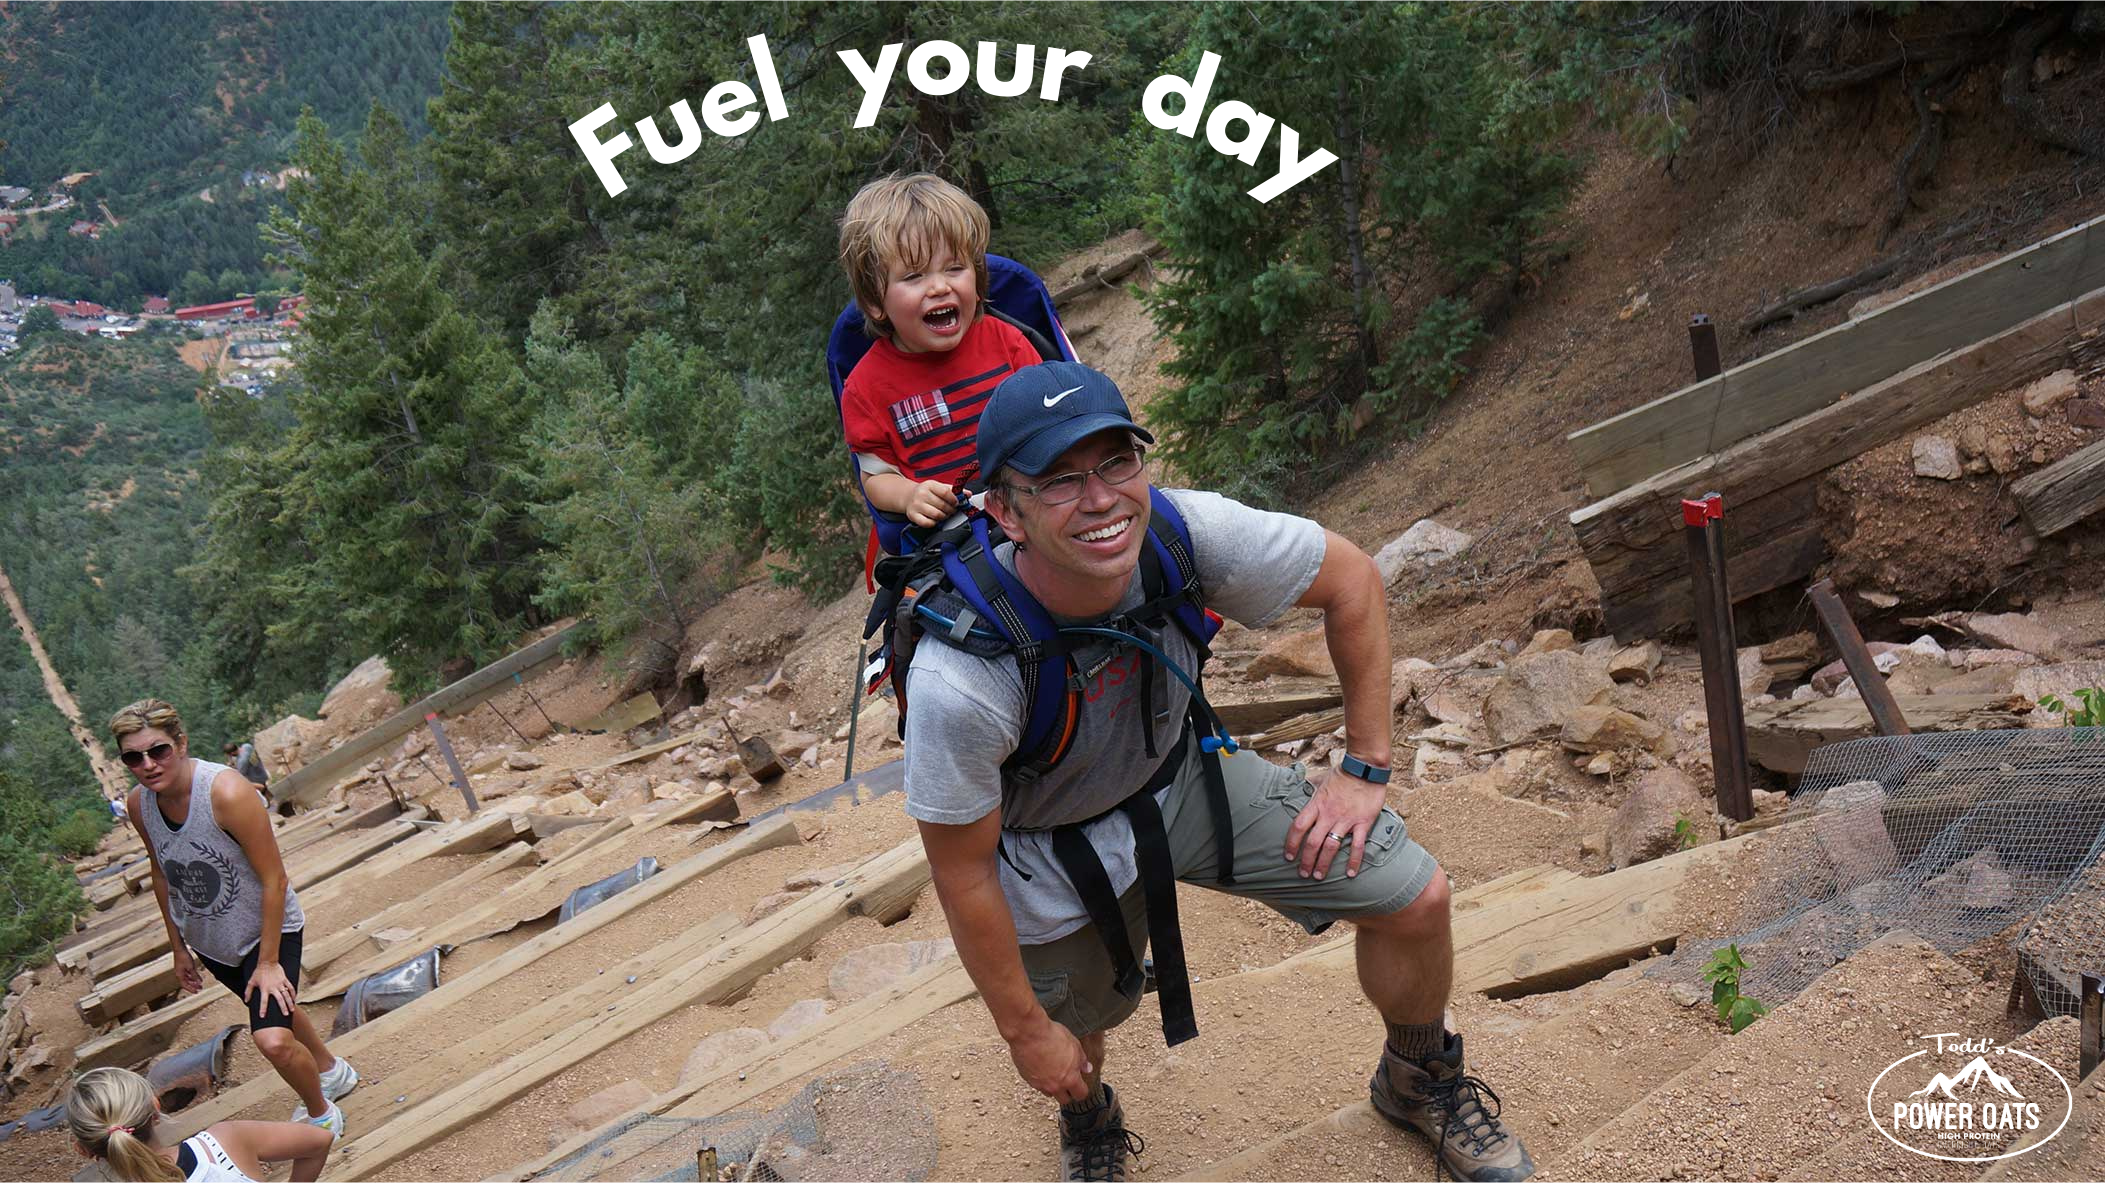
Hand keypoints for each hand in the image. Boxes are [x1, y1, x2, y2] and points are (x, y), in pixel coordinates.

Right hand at [172, 947, 202, 993]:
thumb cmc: (183, 957)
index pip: (184, 985)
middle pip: (186, 982)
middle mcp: (179, 973)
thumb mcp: (191, 967)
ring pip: (187, 978)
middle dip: (193, 986)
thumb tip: (199, 982)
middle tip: (200, 988)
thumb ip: (195, 975)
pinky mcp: (182, 966)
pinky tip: (196, 976)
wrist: (180, 949)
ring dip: (193, 981)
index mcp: (179, 975)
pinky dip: (192, 976)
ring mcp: (180, 970)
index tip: (196, 992)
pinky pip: (187, 974)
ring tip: (199, 983)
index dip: (190, 989)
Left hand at [245, 959, 296, 1017]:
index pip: (264, 1001)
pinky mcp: (285, 980)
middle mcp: (274, 987)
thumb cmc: (259, 972)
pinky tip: (294, 999)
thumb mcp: (251, 982)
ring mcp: (280, 983)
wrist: (268, 962)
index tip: (263, 1016)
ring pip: (287, 994)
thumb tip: (246, 1001)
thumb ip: (248, 992)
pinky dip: (293, 993)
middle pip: (280, 999)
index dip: (263, 1009)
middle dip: (283, 1007)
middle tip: (285, 1014)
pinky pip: (290, 987)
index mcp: (265, 988)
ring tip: (292, 1009)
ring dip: (290, 1002)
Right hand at [903, 480, 959, 527]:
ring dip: (944, 516)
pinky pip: (928, 523)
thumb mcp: (939, 487)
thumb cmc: (927, 492)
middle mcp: (921, 494)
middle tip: (952, 510)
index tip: (957, 503)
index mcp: (929, 485)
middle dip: (951, 510)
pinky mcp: (913, 515)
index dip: (954, 499)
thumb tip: (968, 494)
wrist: (909, 496)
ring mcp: (916, 505)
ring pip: (937, 515)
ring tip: (944, 514)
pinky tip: (935, 519)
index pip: (945, 492)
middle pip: (942, 505)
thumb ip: (954, 490)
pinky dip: (934, 523)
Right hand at [1006, 1012, 1093, 1103]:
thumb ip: (1082, 1060)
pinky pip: (1037, 1085)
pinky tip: (1041, 1067)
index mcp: (1070, 1078)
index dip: (1082, 1090)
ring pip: (1049, 1093)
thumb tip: (1087, 1068)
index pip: (1080, 1094)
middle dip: (1067, 1092)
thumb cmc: (1052, 1036)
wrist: (1029, 1032)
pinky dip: (1040, 1080)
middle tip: (1068, 1082)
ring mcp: (1040, 1084)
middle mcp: (1055, 1086)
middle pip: (1064, 1099)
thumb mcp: (1074, 1044)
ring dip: (1053, 1087)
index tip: (1081, 1085)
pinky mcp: (1027, 1079)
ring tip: (1053, 1073)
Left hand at [1284, 763, 1386, 879]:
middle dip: (1306, 861)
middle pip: (1313, 842)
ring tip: (1319, 876)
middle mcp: (1329, 815)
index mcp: (1316, 804)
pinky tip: (1351, 874)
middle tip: (1303, 874)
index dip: (1291, 843)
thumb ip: (1311, 786)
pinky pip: (1357, 846)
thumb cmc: (1343, 773)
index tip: (1288, 856)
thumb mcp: (1321, 779)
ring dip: (1324, 864)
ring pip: (1331, 847)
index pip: (1298, 827)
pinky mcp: (1363, 823)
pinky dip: (1354, 861)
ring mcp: (1346, 820)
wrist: (1365, 768)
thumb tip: (1303, 785)